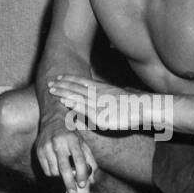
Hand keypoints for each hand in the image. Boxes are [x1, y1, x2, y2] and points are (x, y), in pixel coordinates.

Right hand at [34, 114, 97, 192]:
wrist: (52, 120)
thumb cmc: (70, 134)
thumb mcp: (83, 143)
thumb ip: (90, 161)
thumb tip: (92, 179)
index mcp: (72, 140)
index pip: (78, 160)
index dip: (82, 174)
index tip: (83, 184)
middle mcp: (58, 142)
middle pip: (64, 168)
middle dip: (69, 183)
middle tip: (73, 192)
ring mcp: (46, 146)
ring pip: (54, 171)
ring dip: (61, 177)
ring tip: (65, 175)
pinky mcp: (38, 150)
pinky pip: (46, 170)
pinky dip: (52, 174)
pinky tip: (57, 169)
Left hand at [48, 75, 170, 134]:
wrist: (143, 108)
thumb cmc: (130, 104)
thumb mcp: (114, 97)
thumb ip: (103, 96)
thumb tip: (98, 96)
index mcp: (101, 88)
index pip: (81, 81)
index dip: (68, 79)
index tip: (58, 77)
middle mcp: (98, 94)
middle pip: (76, 87)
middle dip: (62, 85)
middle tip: (50, 83)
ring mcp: (99, 104)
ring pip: (78, 96)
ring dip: (64, 93)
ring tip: (52, 90)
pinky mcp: (101, 116)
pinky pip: (85, 109)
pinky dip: (74, 104)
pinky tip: (65, 102)